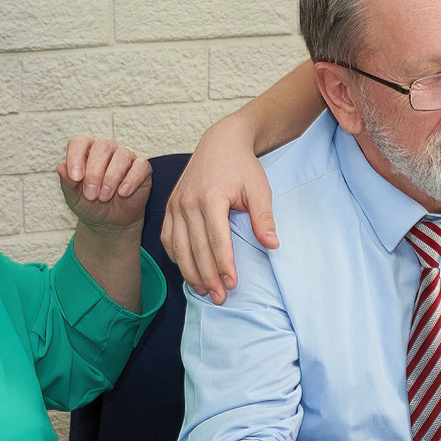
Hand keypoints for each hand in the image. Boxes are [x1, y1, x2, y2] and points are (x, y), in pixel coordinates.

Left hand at [60, 137, 150, 233]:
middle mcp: (106, 149)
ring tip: (104, 197)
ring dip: (111, 178)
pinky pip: (140, 166)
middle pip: (101, 147)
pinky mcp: (142, 168)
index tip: (76, 178)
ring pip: (121, 155)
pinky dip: (131, 180)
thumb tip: (60, 167)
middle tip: (91, 195)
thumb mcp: (74, 197)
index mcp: (86, 151)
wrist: (110, 223)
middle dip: (94, 173)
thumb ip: (67, 182)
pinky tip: (123, 193)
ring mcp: (125, 156)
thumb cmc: (90, 205)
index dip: (76, 157)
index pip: (79, 142)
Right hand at [161, 118, 277, 303]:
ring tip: (203, 291)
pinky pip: (168, 238)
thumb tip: (272, 245)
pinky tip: (188, 271)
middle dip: (208, 277)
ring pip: (179, 247)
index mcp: (211, 197)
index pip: (216, 240)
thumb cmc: (242, 167)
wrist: (220, 143)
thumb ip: (263, 218)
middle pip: (196, 249)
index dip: (224, 265)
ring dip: (190, 272)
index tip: (233, 284)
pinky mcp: (170, 206)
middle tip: (219, 298)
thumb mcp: (259, 188)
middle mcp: (188, 202)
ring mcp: (175, 204)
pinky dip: (176, 257)